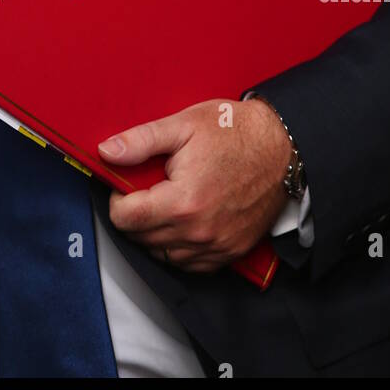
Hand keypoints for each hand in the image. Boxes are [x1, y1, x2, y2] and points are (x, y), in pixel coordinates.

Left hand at [97, 97, 292, 272]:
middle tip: (145, 188)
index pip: (126, 219)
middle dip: (134, 215)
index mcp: (183, 201)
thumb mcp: (183, 125)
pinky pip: (189, 264)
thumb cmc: (236, 132)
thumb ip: (140, 141)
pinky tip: (182, 221)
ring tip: (163, 202)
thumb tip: (106, 152)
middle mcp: (199, 232)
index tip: (126, 185)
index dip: (117, 200)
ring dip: (154, 233)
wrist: (283, 147)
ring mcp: (216, 246)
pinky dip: (178, 247)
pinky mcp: (230, 253)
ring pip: (163, 255)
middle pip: (141, 239)